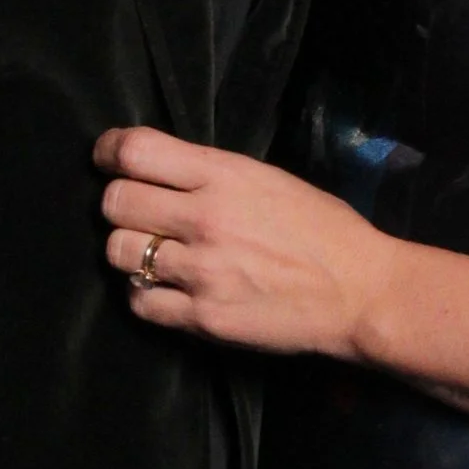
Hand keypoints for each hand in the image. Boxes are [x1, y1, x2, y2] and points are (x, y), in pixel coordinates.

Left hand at [94, 127, 400, 357]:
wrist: (360, 293)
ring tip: (154, 254)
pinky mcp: (202, 317)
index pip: (134, 151)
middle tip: (139, 214)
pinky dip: (146, 293)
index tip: (109, 160)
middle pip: (115, 202)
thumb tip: (157, 171)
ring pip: (119, 252)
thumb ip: (210, 174)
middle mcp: (204, 219)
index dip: (109, 152)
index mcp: (223, 176)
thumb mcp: (269, 179)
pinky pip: (140, 301)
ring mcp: (200, 271)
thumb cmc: (323, 230)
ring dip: (130, 251)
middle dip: (120, 205)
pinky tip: (167, 288)